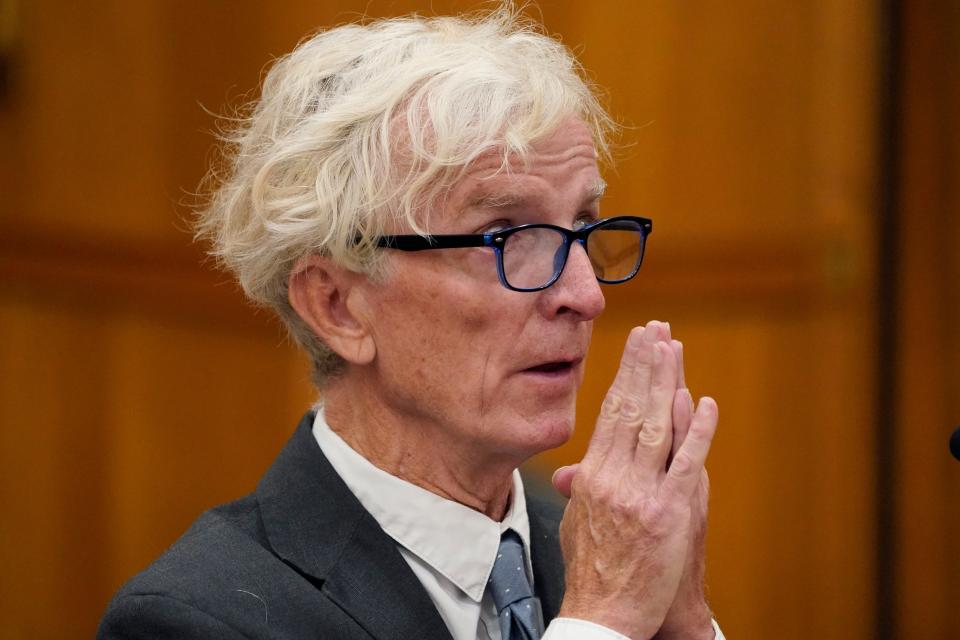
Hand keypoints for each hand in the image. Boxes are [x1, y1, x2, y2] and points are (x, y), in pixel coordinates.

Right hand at [554, 321, 717, 639]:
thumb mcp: (575, 523)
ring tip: (673, 348)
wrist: (602, 614)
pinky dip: (696, 432)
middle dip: (645, 366)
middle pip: (631, 410)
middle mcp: (613, 479)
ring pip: (655, 427)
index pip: (610, 414)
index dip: (625, 376)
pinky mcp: (668, 514)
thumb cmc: (590, 569)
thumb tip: (574, 473)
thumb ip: (581, 490)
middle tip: (655, 330)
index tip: (634, 348)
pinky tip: (703, 403)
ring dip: (666, 384)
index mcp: (591, 477)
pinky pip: (685, 465)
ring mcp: (641, 494)